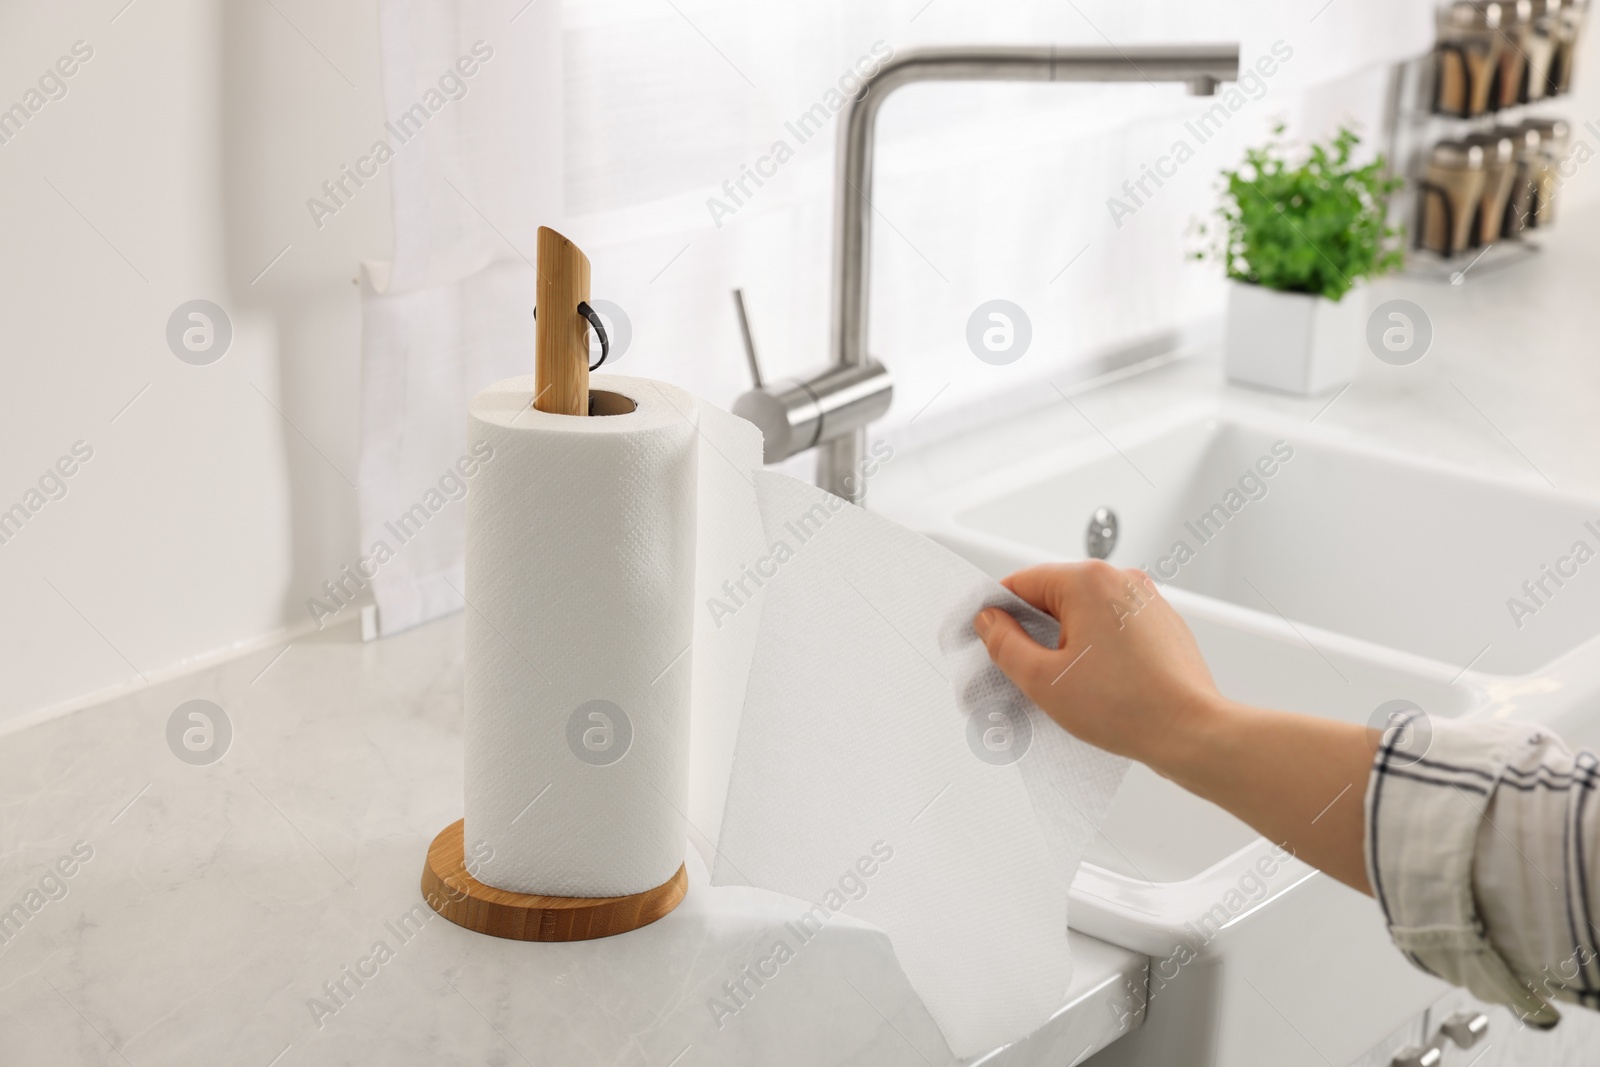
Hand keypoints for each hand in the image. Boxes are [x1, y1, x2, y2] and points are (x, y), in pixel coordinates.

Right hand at [975, 560, 1373, 892]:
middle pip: (1054, 597)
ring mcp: (1146, 601)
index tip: (984, 636)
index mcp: (1088, 581)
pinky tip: (1095, 687)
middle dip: (1032, 633)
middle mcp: (1121, 581)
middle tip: (1022, 673)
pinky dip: (1096, 650)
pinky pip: (1113, 628)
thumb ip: (1005, 644)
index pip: (1021, 584)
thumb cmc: (1129, 708)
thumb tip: (991, 622)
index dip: (995, 614)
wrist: (1192, 733)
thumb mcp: (1042, 680)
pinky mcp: (1162, 625)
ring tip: (1065, 686)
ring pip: (1085, 614)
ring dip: (1065, 643)